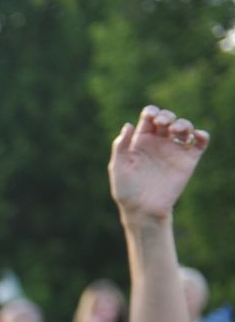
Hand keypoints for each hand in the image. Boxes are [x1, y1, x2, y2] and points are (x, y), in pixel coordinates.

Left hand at [110, 105, 209, 222]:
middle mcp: (159, 142)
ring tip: (177, 130)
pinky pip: (199, 143)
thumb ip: (120, 146)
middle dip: (167, 116)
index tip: (150, 116)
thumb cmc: (127, 190)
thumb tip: (128, 125)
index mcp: (141, 141)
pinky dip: (202, 135)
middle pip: (168, 119)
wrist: (143, 209)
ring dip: (183, 123)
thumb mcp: (118, 167)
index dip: (151, 112)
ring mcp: (174, 150)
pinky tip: (197, 135)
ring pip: (184, 127)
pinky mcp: (188, 160)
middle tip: (163, 123)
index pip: (149, 118)